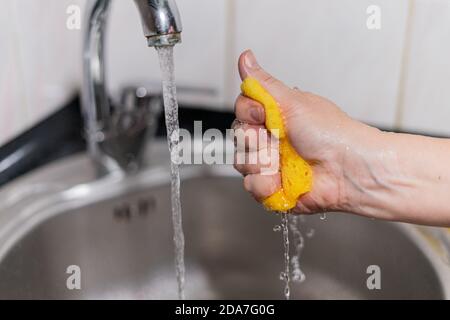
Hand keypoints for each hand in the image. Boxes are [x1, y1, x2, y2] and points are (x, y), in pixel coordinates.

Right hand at [233, 50, 380, 214]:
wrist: (350, 170)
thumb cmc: (332, 134)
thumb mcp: (293, 101)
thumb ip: (263, 83)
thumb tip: (245, 56)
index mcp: (276, 115)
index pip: (242, 110)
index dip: (249, 114)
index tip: (265, 115)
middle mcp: (272, 138)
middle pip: (239, 136)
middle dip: (256, 140)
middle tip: (278, 139)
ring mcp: (272, 163)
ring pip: (241, 162)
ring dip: (262, 163)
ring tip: (283, 162)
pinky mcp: (273, 186)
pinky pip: (251, 185)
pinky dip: (265, 184)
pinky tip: (282, 180)